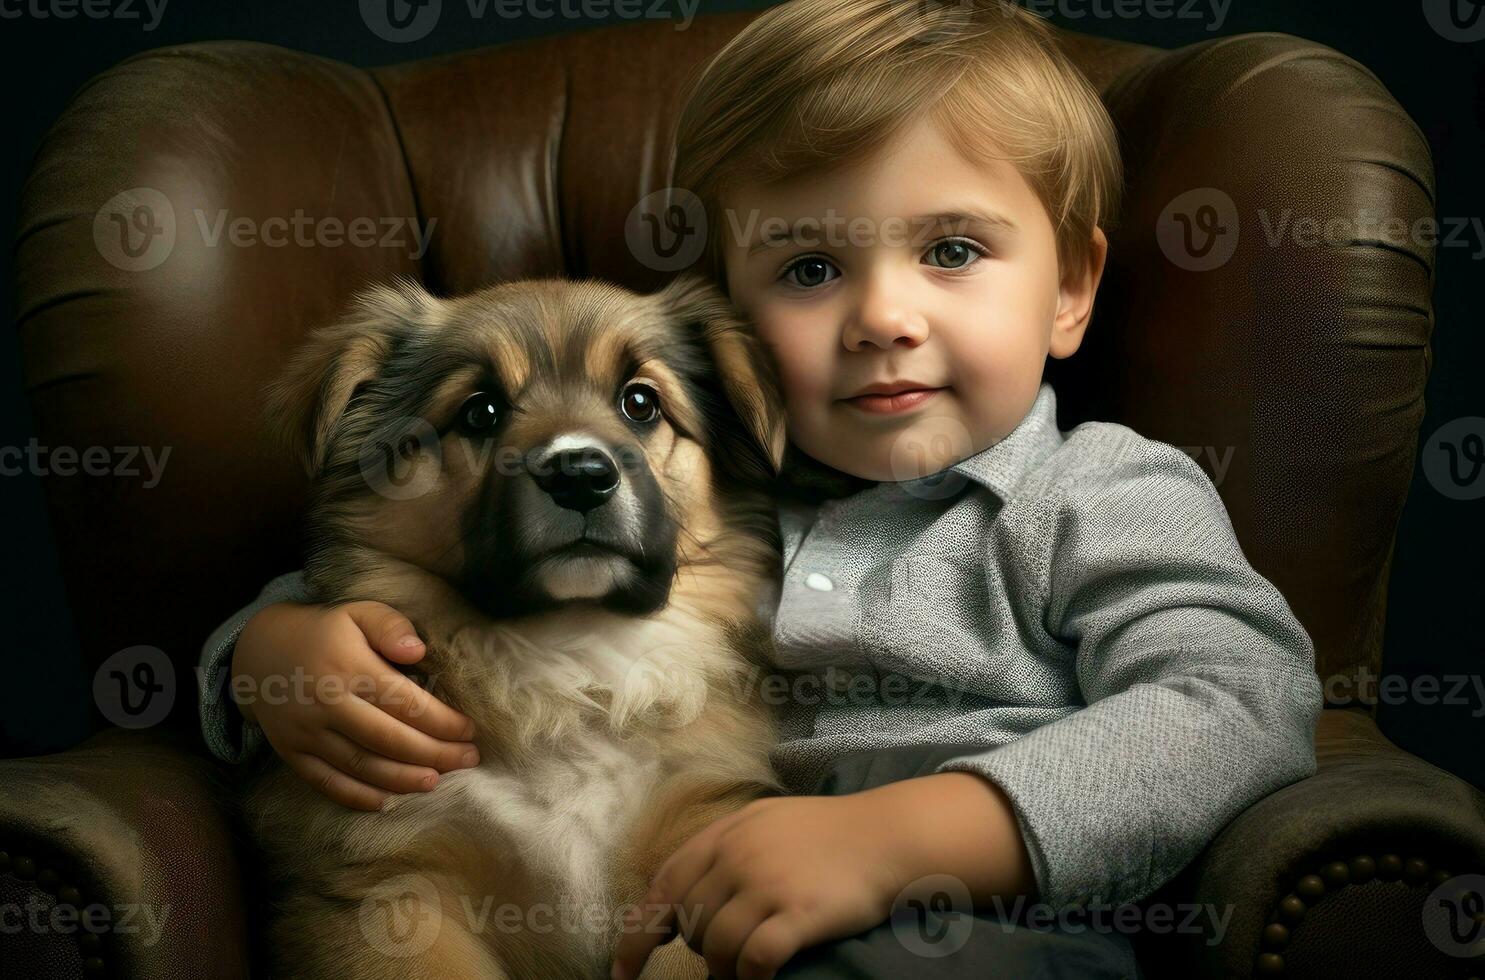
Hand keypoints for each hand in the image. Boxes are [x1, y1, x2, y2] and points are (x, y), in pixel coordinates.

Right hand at [231, 600, 480, 810]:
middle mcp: (327, 704)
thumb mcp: (357, 612)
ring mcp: (306, 732)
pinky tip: (388, 801)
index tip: (469, 730)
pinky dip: (357, 796)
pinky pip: (326, 782)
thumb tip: (418, 650)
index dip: (442, 721)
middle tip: (467, 759)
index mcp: (349, 667)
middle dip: (435, 754)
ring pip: (362, 765)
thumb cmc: (323, 632)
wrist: (257, 651)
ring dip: (403, 779)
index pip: (405, 703)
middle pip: (389, 739)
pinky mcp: (292, 753)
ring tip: (436, 781)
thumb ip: (390, 626)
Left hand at [609, 793, 908, 979]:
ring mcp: (768, 884)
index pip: (663, 886)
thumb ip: (723, 850)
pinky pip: (755, 958)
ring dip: (722, 970)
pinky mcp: (799, 912)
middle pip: (690, 921)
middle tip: (720, 960)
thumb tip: (680, 899)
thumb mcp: (765, 822)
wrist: (887, 835)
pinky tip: (760, 979)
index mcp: (726, 833)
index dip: (637, 933)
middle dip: (698, 950)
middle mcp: (739, 856)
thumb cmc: (828, 832)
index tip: (623, 970)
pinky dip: (749, 977)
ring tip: (739, 975)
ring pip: (716, 945)